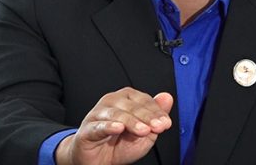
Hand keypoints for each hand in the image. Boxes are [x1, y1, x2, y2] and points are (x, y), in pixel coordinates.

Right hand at [55, 87, 173, 164]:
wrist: (99, 162)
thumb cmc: (120, 145)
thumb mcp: (145, 132)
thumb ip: (155, 115)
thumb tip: (167, 97)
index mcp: (126, 100)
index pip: (143, 100)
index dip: (156, 111)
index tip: (166, 123)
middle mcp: (111, 102)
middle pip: (130, 105)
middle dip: (147, 116)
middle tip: (158, 127)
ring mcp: (98, 114)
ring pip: (116, 113)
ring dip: (131, 121)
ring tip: (143, 131)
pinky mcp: (87, 129)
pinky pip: (98, 126)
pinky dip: (109, 126)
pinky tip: (118, 128)